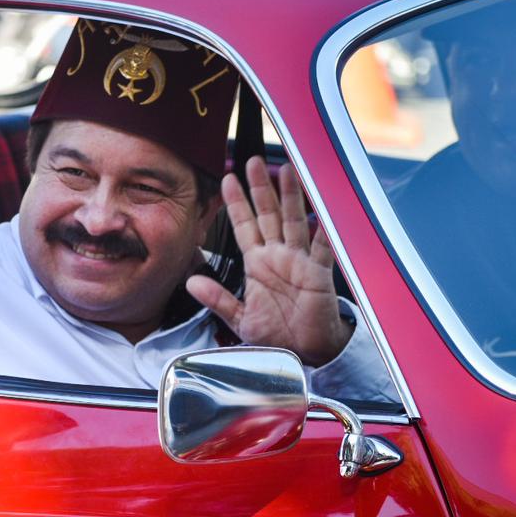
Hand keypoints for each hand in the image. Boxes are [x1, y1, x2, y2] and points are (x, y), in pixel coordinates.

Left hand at [186, 157, 352, 366]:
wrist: (304, 355)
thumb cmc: (277, 336)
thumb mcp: (239, 318)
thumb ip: (217, 298)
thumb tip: (191, 281)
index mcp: (258, 265)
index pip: (244, 226)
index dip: (237, 204)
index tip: (227, 180)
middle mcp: (278, 257)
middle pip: (268, 215)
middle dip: (261, 188)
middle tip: (253, 162)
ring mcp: (300, 262)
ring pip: (294, 221)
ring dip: (291, 196)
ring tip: (287, 170)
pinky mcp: (319, 274)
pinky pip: (323, 247)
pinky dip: (324, 229)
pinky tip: (323, 209)